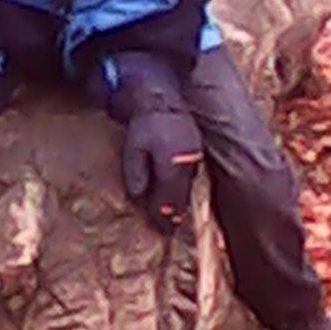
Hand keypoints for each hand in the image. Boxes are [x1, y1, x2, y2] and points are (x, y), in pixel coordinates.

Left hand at [121, 99, 202, 233]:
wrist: (164, 98)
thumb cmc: (144, 124)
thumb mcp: (133, 148)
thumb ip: (136, 173)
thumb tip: (138, 196)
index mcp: (172, 166)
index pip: (169, 201)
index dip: (164, 218)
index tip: (163, 231)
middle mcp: (188, 166)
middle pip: (182, 199)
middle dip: (175, 215)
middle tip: (169, 229)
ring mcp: (195, 158)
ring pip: (189, 189)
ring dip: (181, 203)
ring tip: (174, 216)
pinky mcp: (197, 152)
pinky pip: (192, 177)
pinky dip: (184, 188)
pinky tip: (178, 193)